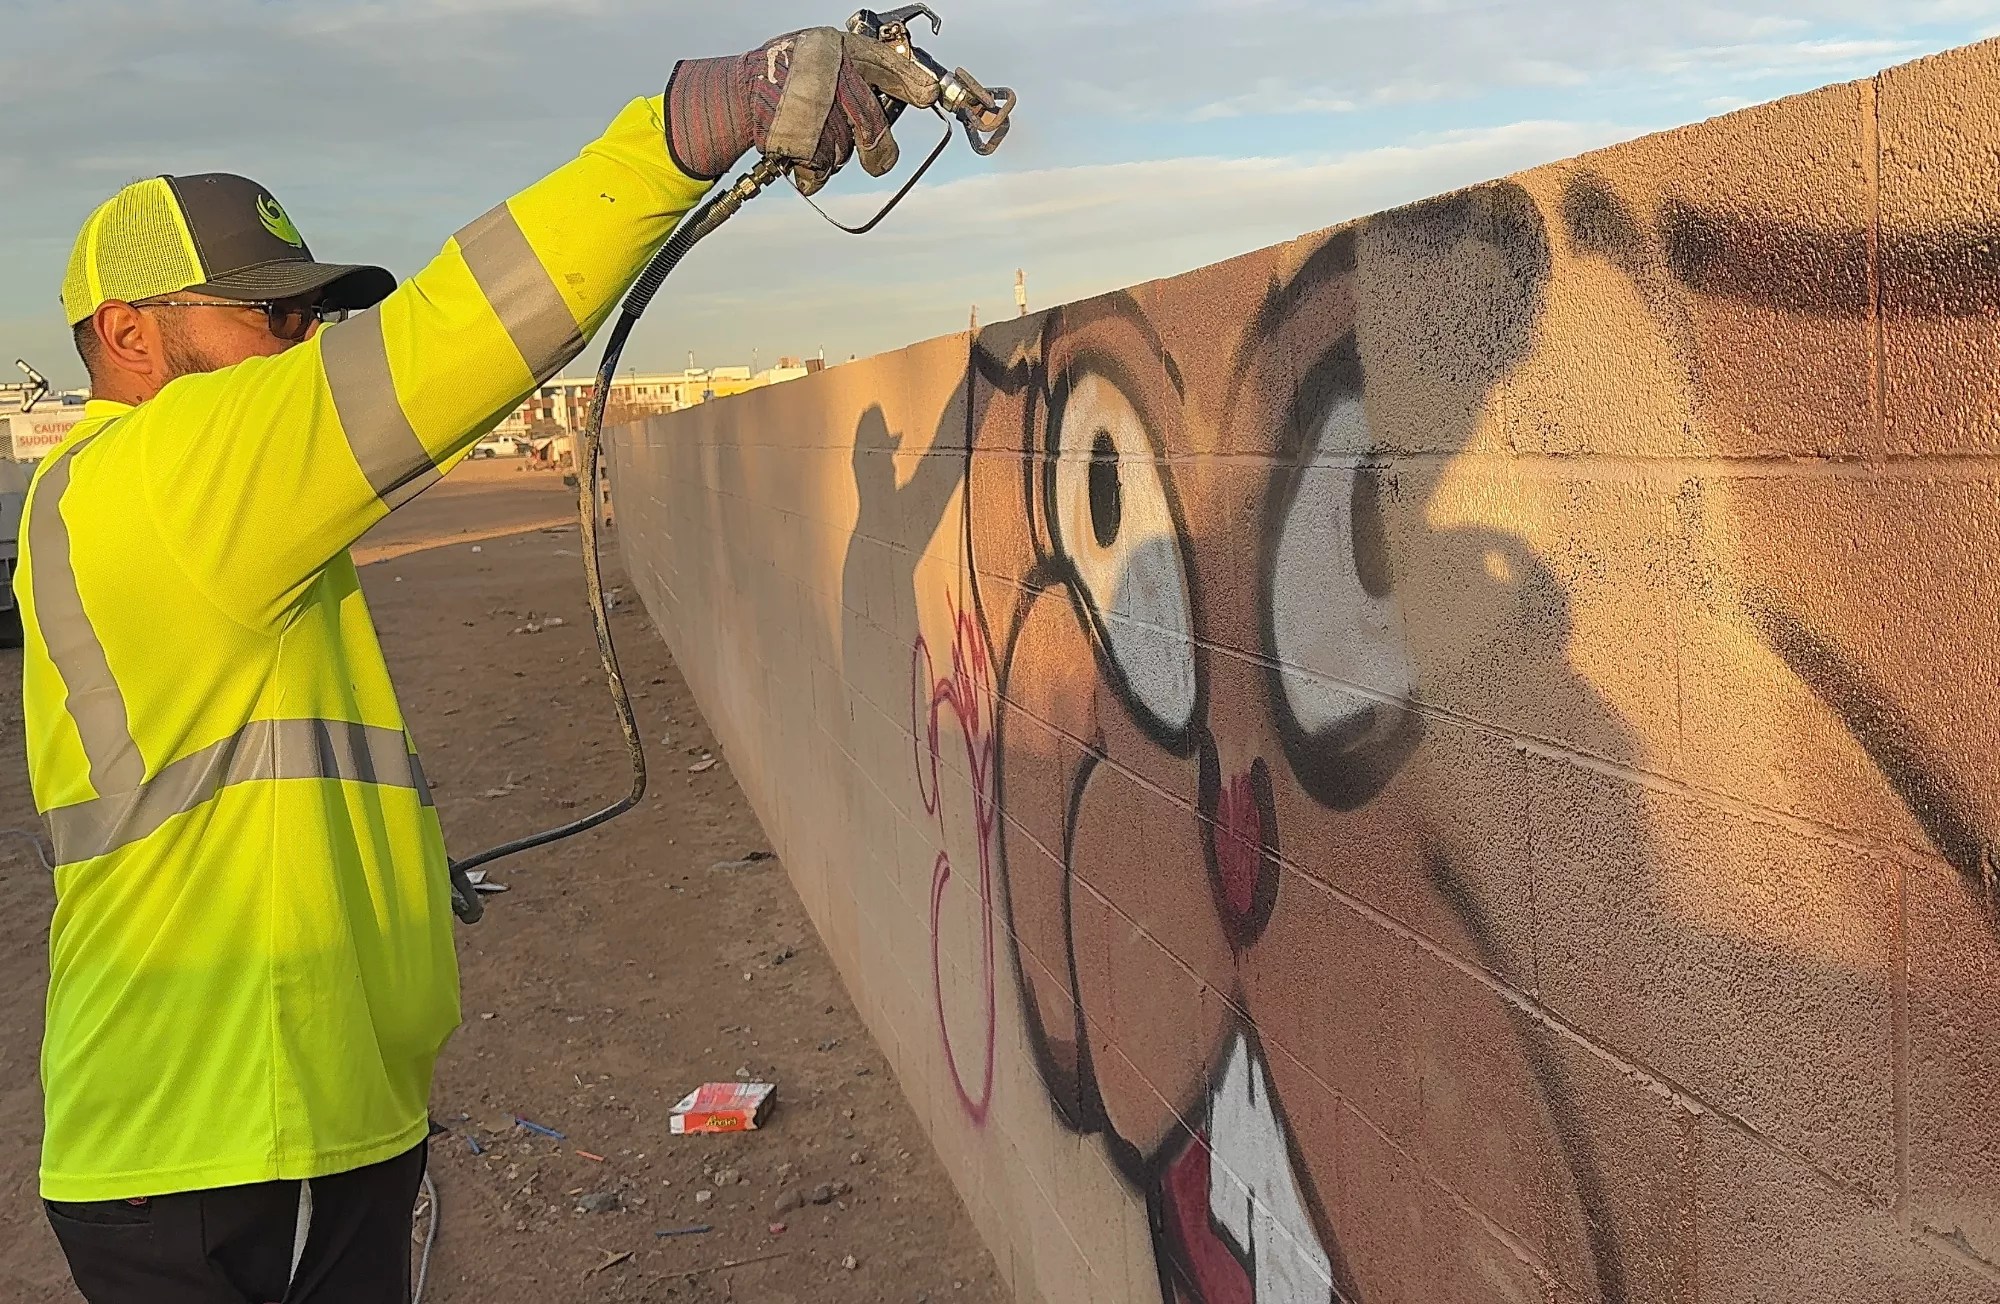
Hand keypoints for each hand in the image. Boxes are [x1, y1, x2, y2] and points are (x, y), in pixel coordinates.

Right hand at [666, 29, 940, 195]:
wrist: (734, 97)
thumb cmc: (780, 78)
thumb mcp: (818, 58)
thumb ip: (858, 71)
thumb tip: (914, 90)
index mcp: (835, 48)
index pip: (884, 63)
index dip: (910, 81)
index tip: (927, 95)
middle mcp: (828, 74)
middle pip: (870, 123)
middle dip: (878, 150)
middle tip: (879, 162)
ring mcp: (813, 107)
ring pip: (843, 149)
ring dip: (831, 154)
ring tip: (809, 139)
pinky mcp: (797, 138)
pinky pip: (820, 167)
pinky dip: (811, 170)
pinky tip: (797, 153)